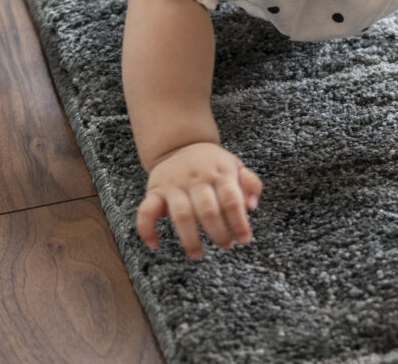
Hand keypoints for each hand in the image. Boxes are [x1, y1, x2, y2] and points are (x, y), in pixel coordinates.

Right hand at [136, 141, 262, 256]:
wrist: (180, 143)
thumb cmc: (213, 163)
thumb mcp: (236, 166)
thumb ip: (250, 183)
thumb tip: (252, 205)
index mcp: (220, 173)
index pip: (231, 200)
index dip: (239, 222)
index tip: (245, 239)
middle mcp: (197, 179)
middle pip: (208, 210)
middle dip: (218, 233)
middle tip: (225, 246)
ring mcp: (174, 185)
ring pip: (181, 214)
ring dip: (189, 238)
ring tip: (197, 254)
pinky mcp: (154, 191)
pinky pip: (146, 210)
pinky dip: (146, 229)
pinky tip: (154, 244)